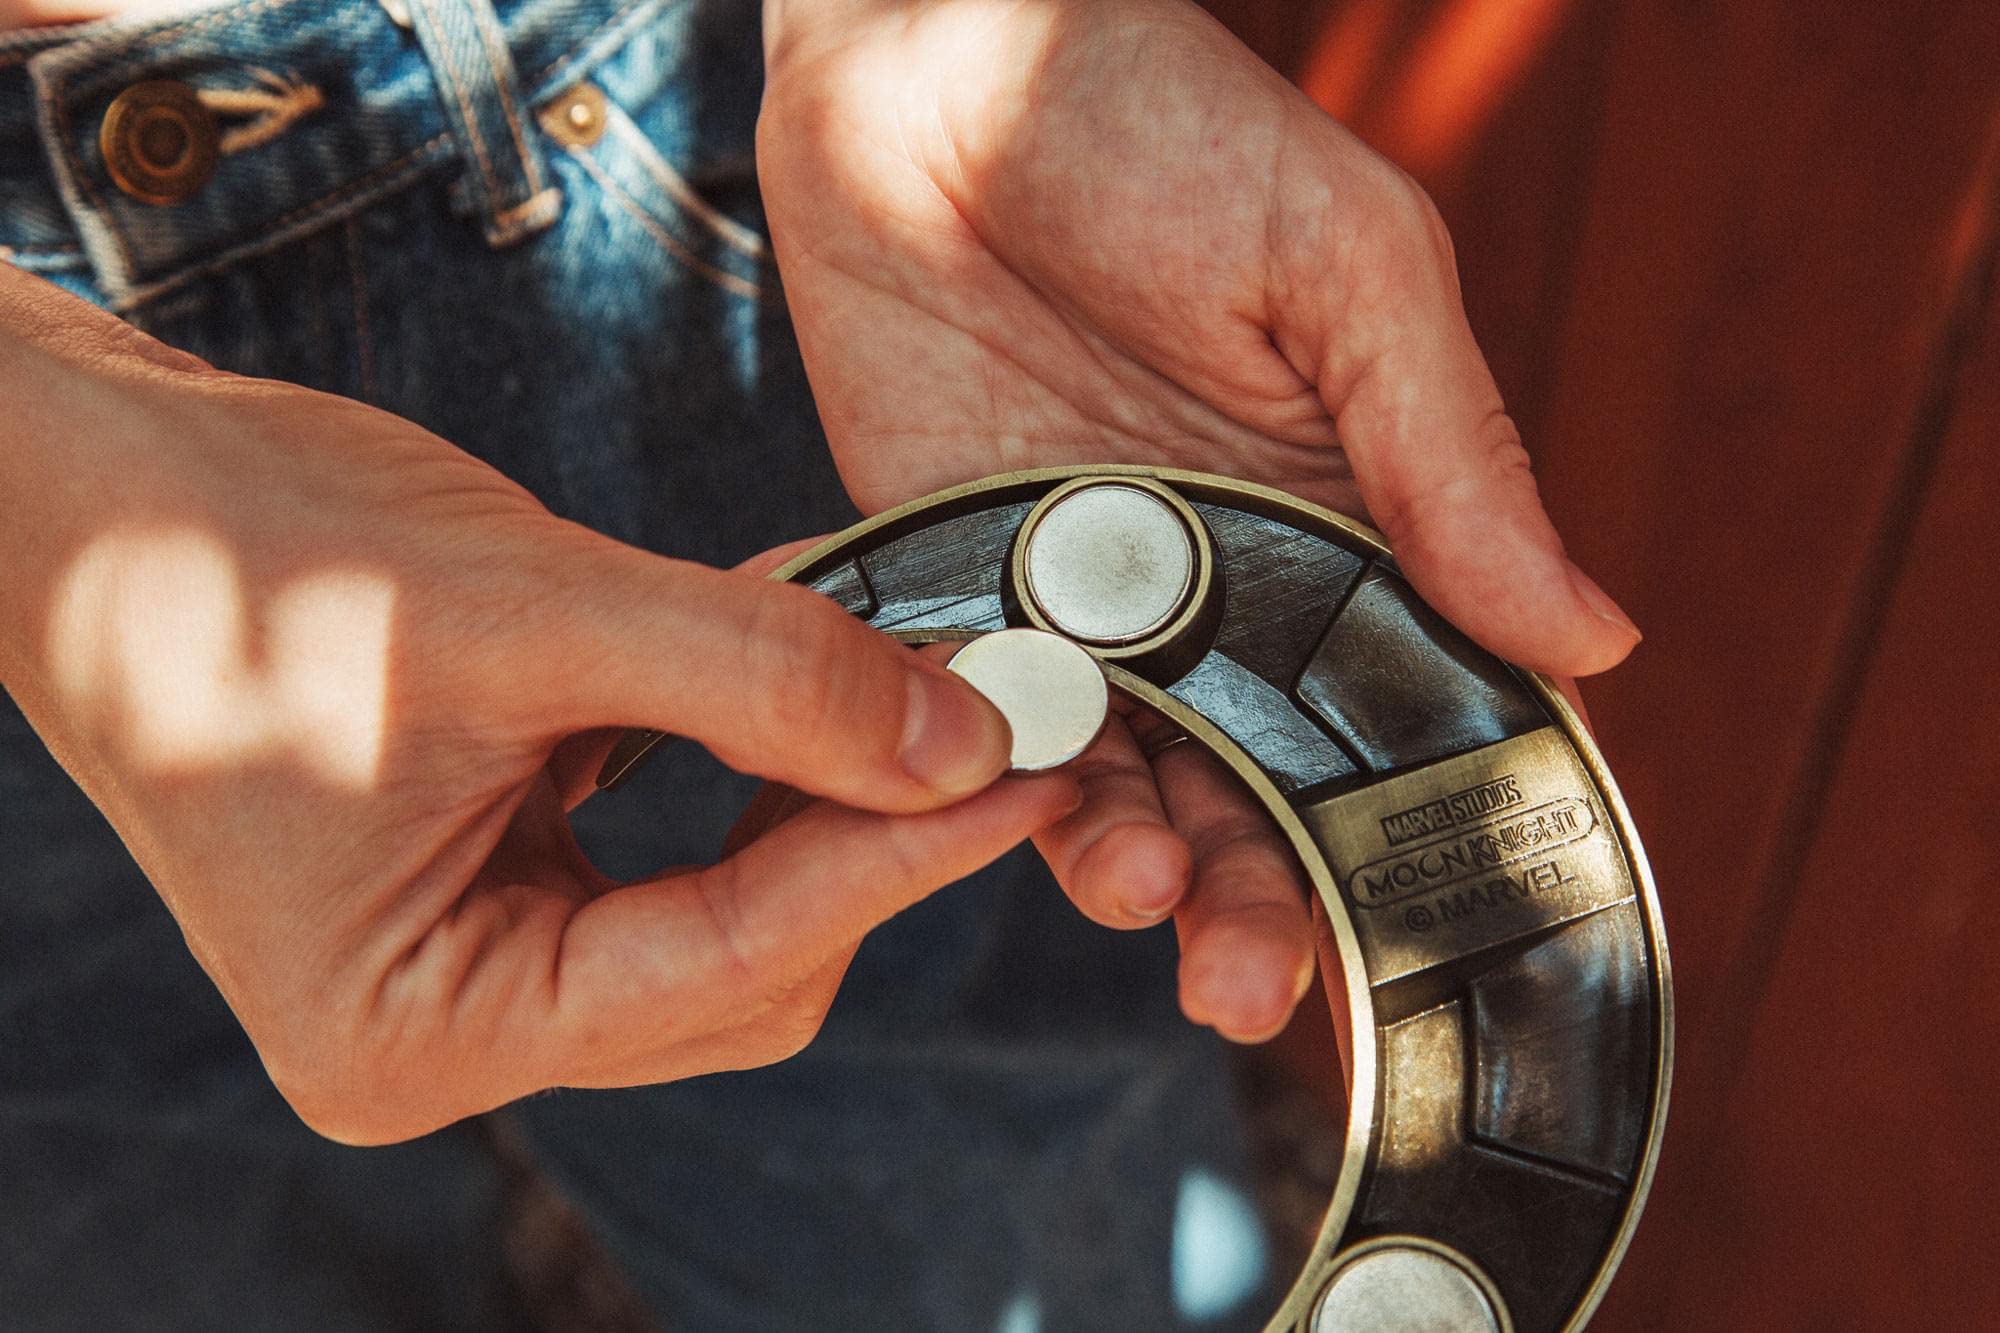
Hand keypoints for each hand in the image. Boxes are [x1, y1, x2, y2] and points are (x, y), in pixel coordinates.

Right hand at [0, 268, 1078, 1143]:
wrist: (92, 493)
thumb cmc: (245, 551)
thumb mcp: (530, 611)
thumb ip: (760, 679)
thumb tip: (961, 739)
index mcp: (418, 1024)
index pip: (726, 962)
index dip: (894, 860)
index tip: (1026, 771)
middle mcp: (445, 1027)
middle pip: (741, 971)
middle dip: (867, 839)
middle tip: (987, 717)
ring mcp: (467, 963)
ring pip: (721, 923)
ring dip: (817, 802)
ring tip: (903, 683)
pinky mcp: (490, 886)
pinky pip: (668, 860)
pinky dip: (745, 771)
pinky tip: (797, 676)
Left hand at [758, 0, 1640, 1039]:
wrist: (930, 56)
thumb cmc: (1159, 124)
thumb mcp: (1343, 267)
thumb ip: (1448, 452)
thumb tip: (1593, 636)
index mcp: (1346, 523)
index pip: (1401, 714)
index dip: (1406, 836)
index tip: (1399, 933)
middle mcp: (1218, 588)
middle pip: (1253, 786)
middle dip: (1255, 896)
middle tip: (1239, 983)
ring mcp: (1079, 595)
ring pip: (1115, 777)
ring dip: (1122, 864)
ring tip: (1130, 899)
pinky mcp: (952, 579)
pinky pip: (975, 710)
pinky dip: (983, 776)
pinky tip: (996, 812)